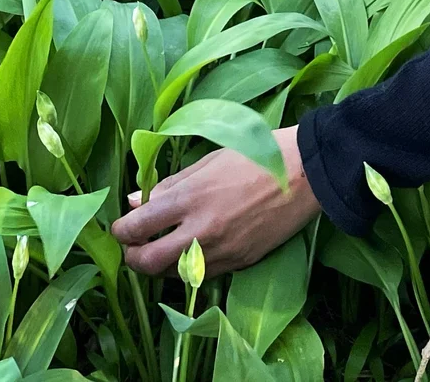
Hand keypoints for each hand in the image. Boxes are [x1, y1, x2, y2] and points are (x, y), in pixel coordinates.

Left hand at [112, 125, 320, 276]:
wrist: (307, 173)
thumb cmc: (257, 154)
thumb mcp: (211, 158)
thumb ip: (172, 183)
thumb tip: (136, 201)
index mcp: (191, 197)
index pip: (137, 226)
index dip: (121, 230)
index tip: (122, 226)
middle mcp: (201, 230)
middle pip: (147, 261)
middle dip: (132, 256)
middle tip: (133, 247)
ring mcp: (221, 251)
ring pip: (171, 274)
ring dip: (159, 264)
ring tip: (162, 248)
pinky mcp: (239, 262)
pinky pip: (201, 275)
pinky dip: (188, 267)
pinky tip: (192, 251)